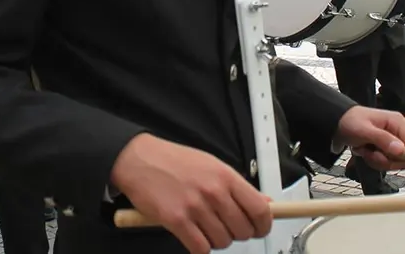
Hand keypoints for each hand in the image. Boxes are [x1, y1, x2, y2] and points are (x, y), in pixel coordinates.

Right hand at [109, 134, 272, 253]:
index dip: (264, 225)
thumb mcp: (211, 165)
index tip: (260, 229)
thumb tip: (265, 203)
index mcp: (225, 176)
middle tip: (226, 226)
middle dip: (237, 234)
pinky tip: (194, 236)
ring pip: (222, 242)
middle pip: (243, 231)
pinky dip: (200, 248)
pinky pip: (200, 249)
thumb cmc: (174, 161)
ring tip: (205, 227)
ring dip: (216, 240)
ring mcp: (195, 207)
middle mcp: (213, 192)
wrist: (139, 159)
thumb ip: (236, 186)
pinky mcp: (176, 221)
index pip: (260, 210)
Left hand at [337, 106, 404, 171]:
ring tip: (365, 150)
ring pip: (396, 163)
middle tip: (371, 152)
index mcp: (398, 123)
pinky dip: (374, 162)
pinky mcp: (385, 150)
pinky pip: (387, 164)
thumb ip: (383, 140)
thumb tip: (402, 150)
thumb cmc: (349, 121)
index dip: (403, 156)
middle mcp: (398, 132)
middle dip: (386, 160)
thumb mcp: (364, 130)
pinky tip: (365, 152)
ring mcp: (392, 142)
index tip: (388, 155)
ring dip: (378, 161)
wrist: (335, 123)